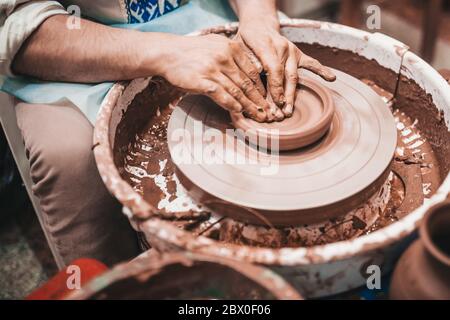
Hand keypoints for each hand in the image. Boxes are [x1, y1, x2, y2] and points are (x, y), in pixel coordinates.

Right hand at [157, 34, 273, 121]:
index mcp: (231, 48)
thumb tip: (248, 71)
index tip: (267, 100)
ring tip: (258, 117)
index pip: (252, 72)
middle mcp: (224, 58)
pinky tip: (239, 112)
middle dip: (259, 100)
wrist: (168, 53)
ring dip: (249, 106)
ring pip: (237, 91)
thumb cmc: (192, 51)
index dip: (261, 88)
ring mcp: (213, 69)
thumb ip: (232, 55)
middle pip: (247, 83)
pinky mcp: (203, 81)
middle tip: (268, 113)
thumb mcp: (216, 45)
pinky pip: (222, 95)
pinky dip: (232, 105)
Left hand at [237, 21, 335, 116]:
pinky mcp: (298, 54)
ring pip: (293, 76)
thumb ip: (247, 62)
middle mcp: (281, 47)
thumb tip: (256, 77)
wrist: (257, 25)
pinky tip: (331, 78)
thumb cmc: (245, 40)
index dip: (274, 88)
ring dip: (292, 95)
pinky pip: (311, 63)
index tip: (273, 105)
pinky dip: (321, 70)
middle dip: (282, 97)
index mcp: (266, 44)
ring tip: (289, 111)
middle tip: (280, 115)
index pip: (273, 69)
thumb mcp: (238, 48)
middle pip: (284, 76)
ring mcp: (291, 51)